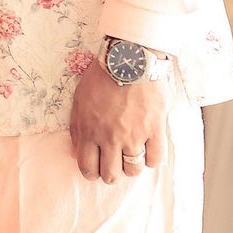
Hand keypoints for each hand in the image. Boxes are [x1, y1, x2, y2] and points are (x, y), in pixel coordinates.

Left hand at [68, 59, 168, 184]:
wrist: (129, 58)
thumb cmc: (102, 75)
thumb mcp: (80, 99)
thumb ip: (77, 128)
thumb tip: (76, 152)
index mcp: (89, 130)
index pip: (87, 167)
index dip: (91, 172)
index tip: (96, 167)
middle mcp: (110, 138)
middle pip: (111, 175)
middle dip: (111, 172)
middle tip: (115, 162)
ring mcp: (134, 136)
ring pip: (133, 170)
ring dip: (132, 166)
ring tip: (132, 154)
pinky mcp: (154, 129)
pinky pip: (155, 159)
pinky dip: (151, 159)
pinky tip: (148, 149)